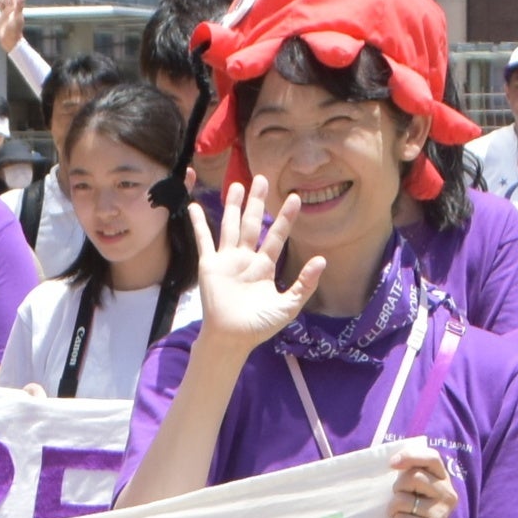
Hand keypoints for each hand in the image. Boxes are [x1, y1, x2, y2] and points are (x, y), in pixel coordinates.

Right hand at [189, 178, 324, 350]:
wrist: (232, 338)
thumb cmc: (259, 326)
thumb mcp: (289, 306)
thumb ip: (305, 284)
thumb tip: (322, 260)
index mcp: (264, 267)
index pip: (276, 236)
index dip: (285, 218)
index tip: (294, 198)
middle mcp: (246, 259)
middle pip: (252, 224)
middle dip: (257, 202)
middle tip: (261, 179)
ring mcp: (227, 260)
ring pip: (231, 226)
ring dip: (233, 206)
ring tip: (236, 184)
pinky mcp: (209, 265)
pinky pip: (204, 240)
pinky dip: (199, 223)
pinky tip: (195, 206)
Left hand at [384, 440, 458, 517]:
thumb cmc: (412, 515)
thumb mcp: (414, 491)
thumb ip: (408, 474)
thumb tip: (390, 459)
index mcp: (443, 479)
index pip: (432, 457)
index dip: (411, 456)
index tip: (392, 464)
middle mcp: (447, 494)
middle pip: (413, 477)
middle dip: (397, 488)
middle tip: (399, 500)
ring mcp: (441, 513)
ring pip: (403, 500)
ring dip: (393, 509)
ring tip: (400, 516)